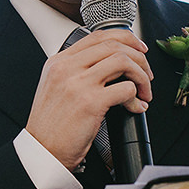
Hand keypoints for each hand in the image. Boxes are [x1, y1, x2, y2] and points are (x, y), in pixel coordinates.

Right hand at [26, 28, 152, 169]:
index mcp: (59, 62)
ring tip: (143, 92)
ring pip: (124, 62)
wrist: (42, 151)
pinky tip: (135, 107)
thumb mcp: (56, 87)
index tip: (138, 48)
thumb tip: (112, 65)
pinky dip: (136, 98)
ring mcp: (79, 84)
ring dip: (141, 76)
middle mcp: (67, 68)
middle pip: (114, 46)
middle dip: (139, 58)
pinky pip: (126, 89)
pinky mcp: (91, 102)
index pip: (98, 36)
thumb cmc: (51, 126)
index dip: (125, 39)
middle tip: (146, 74)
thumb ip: (76, 72)